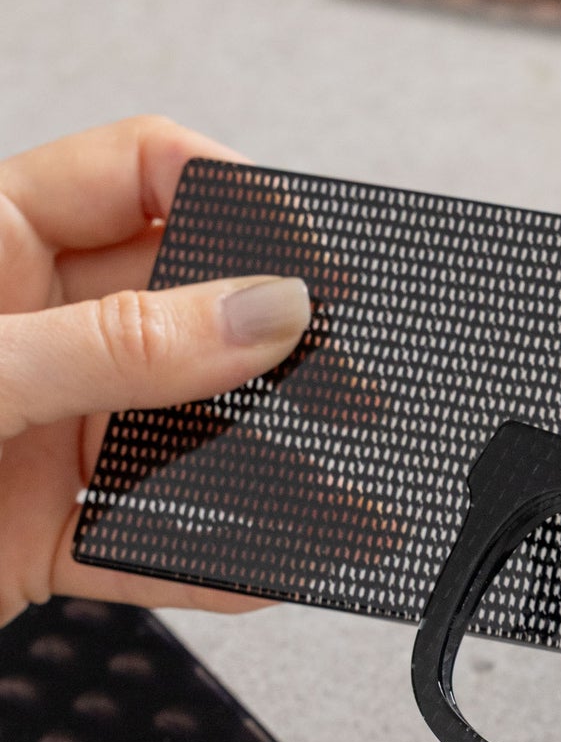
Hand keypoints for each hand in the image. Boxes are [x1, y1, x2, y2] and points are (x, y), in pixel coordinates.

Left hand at [0, 116, 311, 625]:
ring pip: (179, 438)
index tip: (314, 265)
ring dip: (264, 474)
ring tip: (340, 497)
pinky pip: (148, 542)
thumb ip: (121, 346)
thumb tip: (257, 313)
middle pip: (185, 312)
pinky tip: (274, 566)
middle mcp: (25, 327)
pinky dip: (213, 562)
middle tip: (346, 382)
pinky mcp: (40, 528)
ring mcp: (39, 429)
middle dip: (275, 351)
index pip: (146, 176)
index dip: (241, 205)